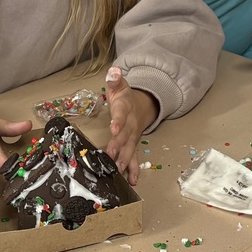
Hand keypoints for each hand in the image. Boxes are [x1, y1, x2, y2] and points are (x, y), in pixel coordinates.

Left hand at [104, 68, 155, 185]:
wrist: (141, 106)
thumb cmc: (124, 97)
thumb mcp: (119, 84)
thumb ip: (114, 79)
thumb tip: (113, 71)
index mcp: (125, 108)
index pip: (121, 114)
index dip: (118, 121)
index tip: (114, 128)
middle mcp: (130, 124)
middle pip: (125, 135)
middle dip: (118, 146)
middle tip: (111, 155)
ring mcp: (133, 136)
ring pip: (130, 149)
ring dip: (124, 160)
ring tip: (118, 170)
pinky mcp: (133, 144)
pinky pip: (134, 158)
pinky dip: (134, 169)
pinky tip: (132, 180)